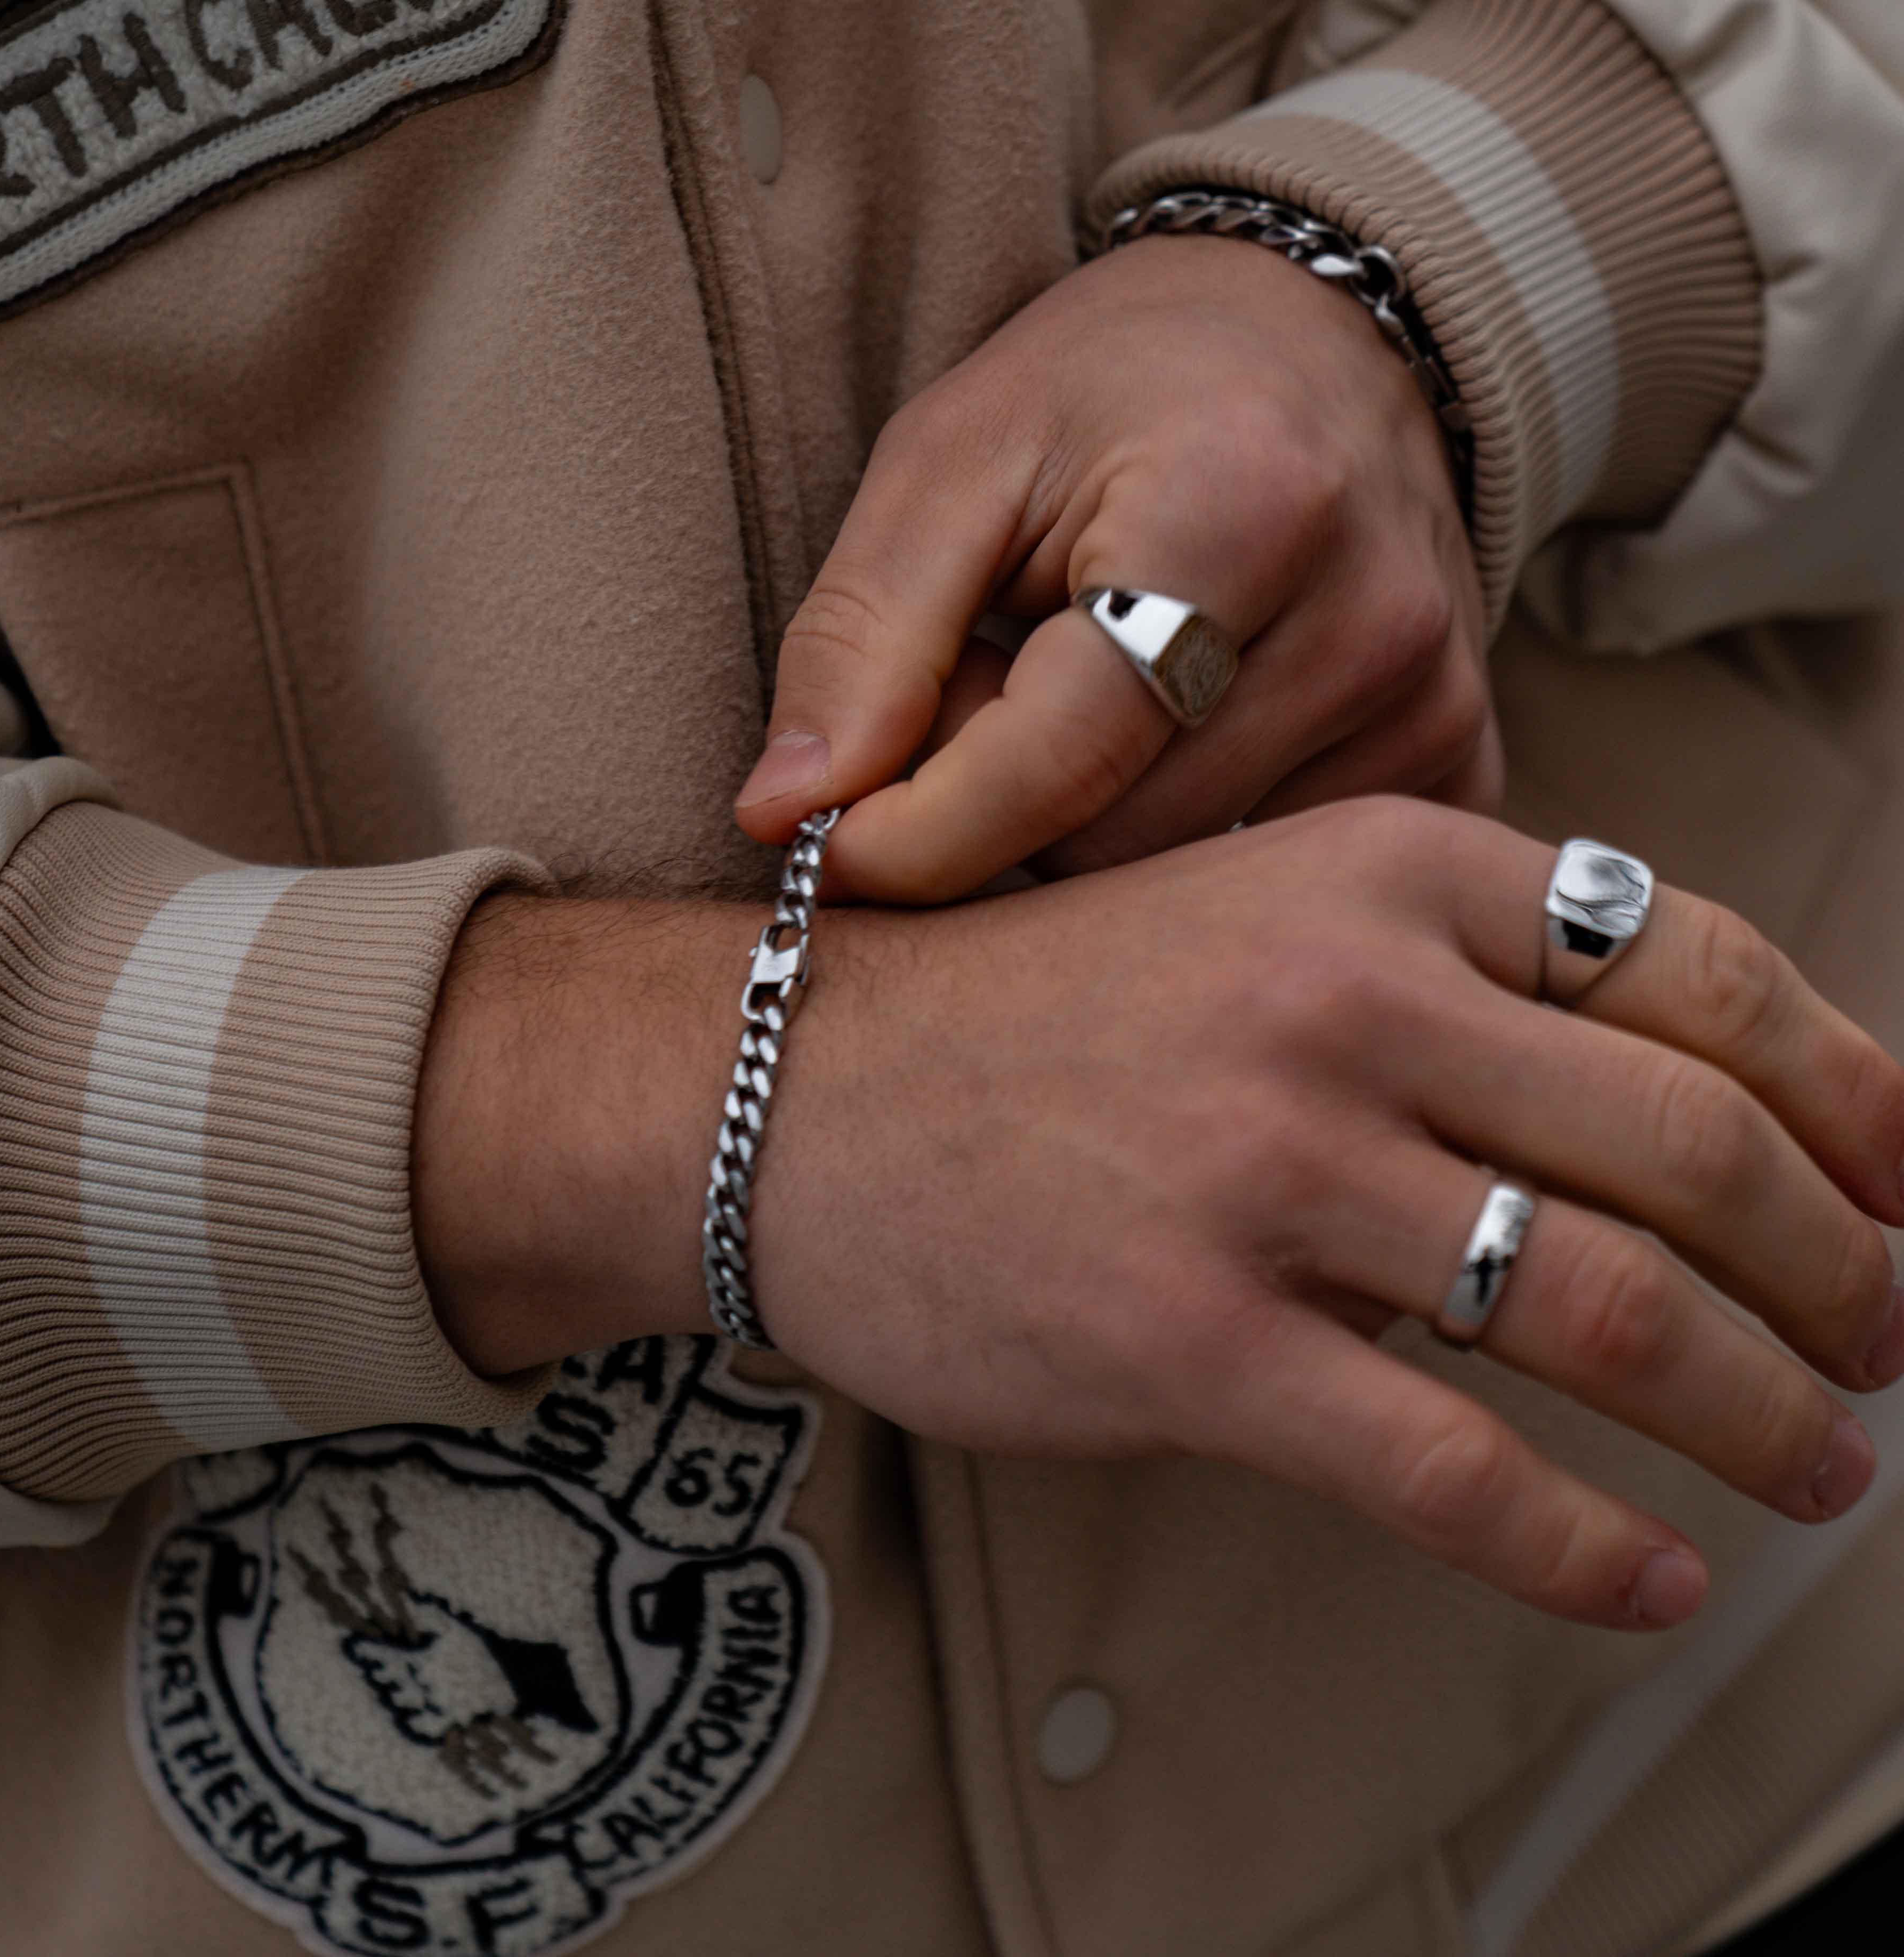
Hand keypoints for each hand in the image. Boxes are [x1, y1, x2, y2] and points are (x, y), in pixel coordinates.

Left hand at [735, 234, 1490, 900]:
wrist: (1313, 339)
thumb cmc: (1113, 393)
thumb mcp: (951, 462)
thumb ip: (863, 639)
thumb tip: (783, 817)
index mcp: (1241, 513)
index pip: (1055, 762)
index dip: (913, 835)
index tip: (822, 848)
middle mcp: (1370, 621)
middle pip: (1114, 844)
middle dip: (1005, 808)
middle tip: (988, 696)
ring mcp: (1431, 703)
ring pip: (1185, 878)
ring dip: (1089, 822)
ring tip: (1086, 697)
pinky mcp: (1457, 757)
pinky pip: (1272, 876)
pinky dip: (1186, 832)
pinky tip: (1178, 738)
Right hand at [748, 801, 1903, 1628]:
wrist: (796, 1086)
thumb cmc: (1035, 1013)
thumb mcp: (1249, 908)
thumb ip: (1440, 973)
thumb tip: (1655, 1105)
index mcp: (1378, 876)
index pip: (1702, 970)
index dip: (1852, 1097)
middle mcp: (1344, 1004)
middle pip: (1692, 1152)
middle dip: (1843, 1275)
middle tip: (1884, 1346)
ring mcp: (1268, 1174)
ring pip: (1606, 1312)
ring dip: (1757, 1410)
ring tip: (1817, 1467)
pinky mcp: (1191, 1343)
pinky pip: (1455, 1468)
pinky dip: (1587, 1546)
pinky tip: (1650, 1576)